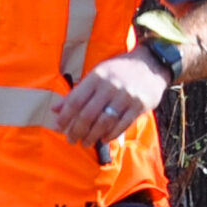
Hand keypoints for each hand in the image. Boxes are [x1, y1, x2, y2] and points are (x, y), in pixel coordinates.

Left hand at [52, 49, 167, 150]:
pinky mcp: (139, 106)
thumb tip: (55, 109)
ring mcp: (126, 96)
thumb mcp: (97, 74)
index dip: (65, 117)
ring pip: (104, 122)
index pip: (75, 100)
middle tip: (71, 140)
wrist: (151, 63)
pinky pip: (122, 125)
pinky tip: (103, 139)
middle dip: (76, 130)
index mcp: (97, 77)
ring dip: (92, 136)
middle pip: (88, 114)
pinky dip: (111, 134)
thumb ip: (77, 92)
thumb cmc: (119, 70)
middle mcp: (110, 86)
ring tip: (85, 142)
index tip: (59, 128)